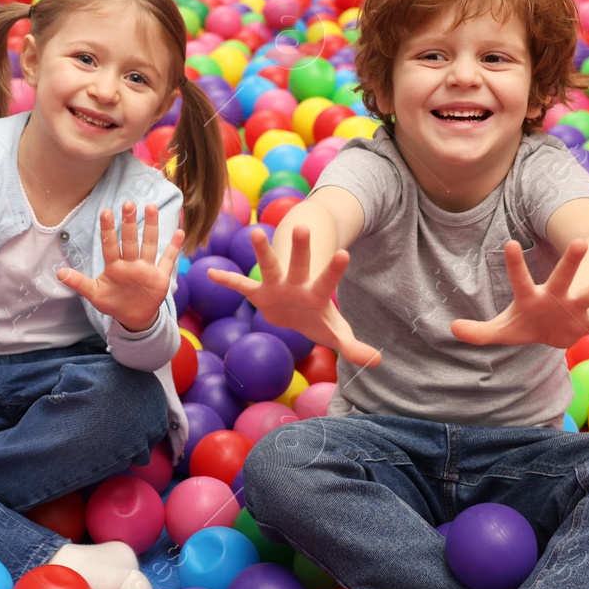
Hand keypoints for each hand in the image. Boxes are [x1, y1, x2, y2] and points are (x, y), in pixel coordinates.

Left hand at [59, 202, 184, 332]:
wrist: (133, 317)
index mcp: (114, 267)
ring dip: (151, 227)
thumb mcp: (94, 294)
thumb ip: (79, 283)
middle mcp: (130, 263)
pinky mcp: (159, 277)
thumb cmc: (112, 302)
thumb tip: (59, 273)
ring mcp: (146, 268)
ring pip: (149, 244)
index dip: (108, 230)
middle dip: (129, 223)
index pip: (110, 245)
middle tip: (128, 203)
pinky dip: (174, 248)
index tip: (106, 212)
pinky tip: (179, 232)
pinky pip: (168, 260)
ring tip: (150, 207)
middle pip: (130, 240)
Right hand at [207, 225, 381, 367]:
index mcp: (316, 294)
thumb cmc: (318, 320)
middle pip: (299, 265)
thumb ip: (353, 346)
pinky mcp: (258, 293)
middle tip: (303, 227)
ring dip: (262, 250)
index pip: (327, 281)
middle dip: (301, 249)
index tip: (344, 252)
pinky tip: (209, 272)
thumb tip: (379, 361)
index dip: (334, 269)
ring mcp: (276, 286)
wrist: (296, 311)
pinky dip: (226, 280)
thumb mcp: (336, 334)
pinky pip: (240, 286)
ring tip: (255, 231)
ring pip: (268, 265)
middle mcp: (296, 284)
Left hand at [451, 239, 588, 348]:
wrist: (552, 330)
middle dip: (571, 261)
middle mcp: (555, 296)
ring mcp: (574, 308)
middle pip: (563, 276)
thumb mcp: (501, 331)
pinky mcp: (587, 323)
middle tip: (580, 241)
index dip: (515, 263)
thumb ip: (479, 332)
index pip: (520, 278)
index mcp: (531, 297)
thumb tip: (453, 329)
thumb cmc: (526, 323)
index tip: (511, 243)